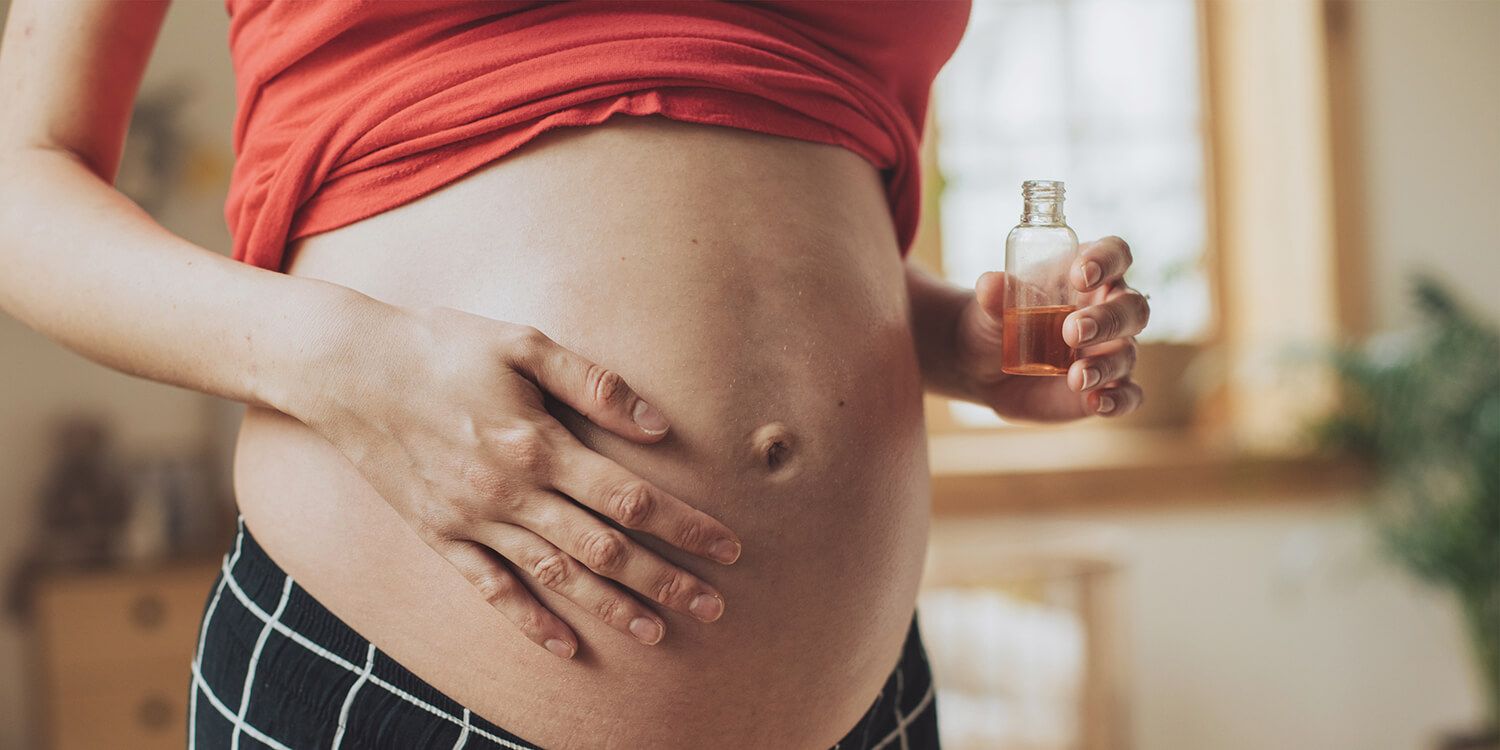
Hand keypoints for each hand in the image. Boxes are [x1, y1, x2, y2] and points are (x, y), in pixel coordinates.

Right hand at [292, 302, 741, 658]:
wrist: (347, 370)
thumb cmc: (442, 347)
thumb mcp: (522, 344)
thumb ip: (594, 383)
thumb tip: (658, 425)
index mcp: (539, 445)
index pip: (630, 499)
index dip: (684, 526)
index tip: (728, 547)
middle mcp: (510, 493)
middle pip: (604, 550)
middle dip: (665, 580)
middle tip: (714, 609)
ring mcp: (473, 521)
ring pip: (556, 577)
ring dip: (611, 607)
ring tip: (658, 633)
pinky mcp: (440, 536)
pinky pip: (491, 590)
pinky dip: (530, 621)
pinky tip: (565, 645)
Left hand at [955, 236, 1149, 421]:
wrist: (985, 367)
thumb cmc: (998, 321)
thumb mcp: (991, 306)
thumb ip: (993, 294)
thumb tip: (990, 283)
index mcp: (1090, 274)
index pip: (1115, 254)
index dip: (1107, 260)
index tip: (1080, 274)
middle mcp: (1109, 309)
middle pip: (1132, 307)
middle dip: (1107, 319)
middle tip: (1072, 331)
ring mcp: (1111, 350)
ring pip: (1127, 353)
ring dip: (1105, 365)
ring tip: (1075, 377)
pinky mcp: (1107, 386)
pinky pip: (1128, 395)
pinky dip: (1118, 401)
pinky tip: (1097, 403)